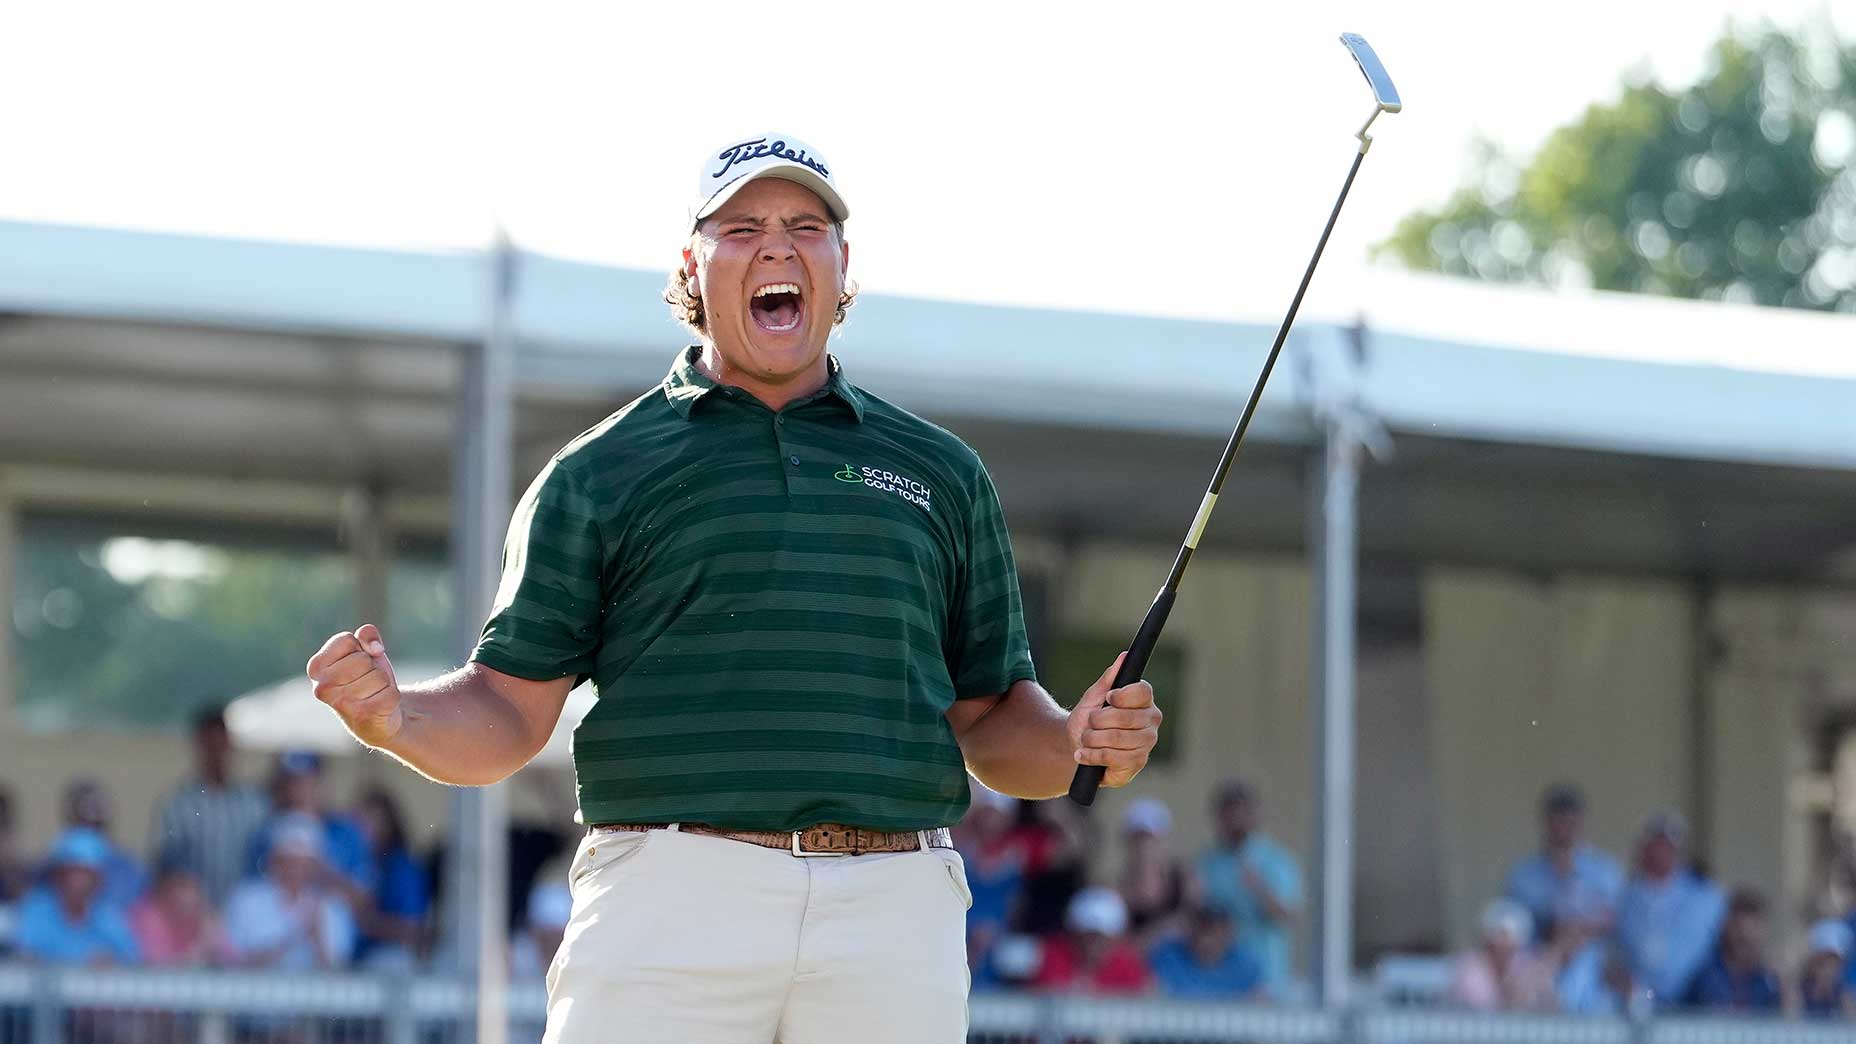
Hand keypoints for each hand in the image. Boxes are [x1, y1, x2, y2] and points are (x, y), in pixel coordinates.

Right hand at [307, 623, 402, 747]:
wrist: (377, 716)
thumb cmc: (366, 677)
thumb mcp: (364, 650)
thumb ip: (367, 634)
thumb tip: (375, 648)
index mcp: (315, 667)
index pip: (347, 640)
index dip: (359, 648)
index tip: (355, 663)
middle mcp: (321, 687)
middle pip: (363, 659)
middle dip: (372, 667)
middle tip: (366, 681)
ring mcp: (340, 704)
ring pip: (379, 677)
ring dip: (382, 683)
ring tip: (372, 693)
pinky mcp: (362, 717)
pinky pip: (391, 694)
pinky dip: (393, 697)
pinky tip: (380, 706)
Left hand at [1065, 652, 1161, 788]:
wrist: (1076, 747)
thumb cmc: (1088, 720)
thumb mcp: (1093, 697)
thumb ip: (1109, 679)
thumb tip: (1124, 657)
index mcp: (1144, 700)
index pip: (1143, 692)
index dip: (1122, 695)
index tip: (1108, 698)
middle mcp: (1151, 720)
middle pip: (1126, 717)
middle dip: (1098, 720)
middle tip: (1090, 723)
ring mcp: (1147, 743)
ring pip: (1117, 738)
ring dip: (1092, 739)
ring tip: (1085, 740)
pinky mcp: (1137, 763)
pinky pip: (1114, 757)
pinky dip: (1092, 755)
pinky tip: (1083, 754)